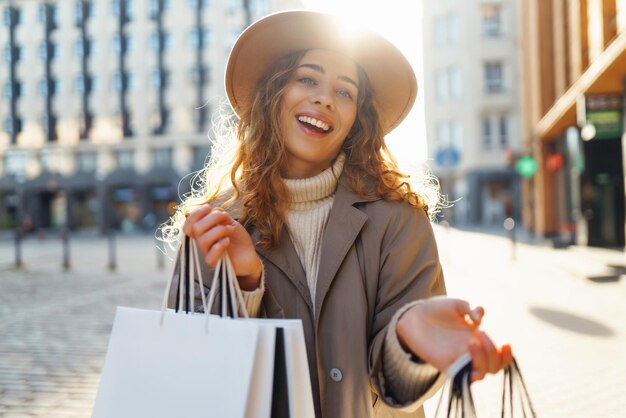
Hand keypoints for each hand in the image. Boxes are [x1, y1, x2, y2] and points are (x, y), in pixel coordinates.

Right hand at [183, 205, 261, 290]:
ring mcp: (207, 253)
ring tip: (231, 229)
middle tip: (227, 218)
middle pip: (195, 229)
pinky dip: (220, 245)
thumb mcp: (227, 221)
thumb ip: (216, 214)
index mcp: (202, 233)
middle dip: (213, 218)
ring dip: (219, 230)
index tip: (209, 207)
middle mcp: (202, 243)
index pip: (187, 225)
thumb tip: (210, 209)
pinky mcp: (215, 264)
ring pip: (202, 241)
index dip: (195, 214)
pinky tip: (228, 241)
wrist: (249, 254)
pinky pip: (210, 256)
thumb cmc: (237, 238)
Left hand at [396, 297, 511, 382]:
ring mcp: (459, 359)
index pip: (499, 356)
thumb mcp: (456, 304)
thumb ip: (471, 308)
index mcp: (477, 339)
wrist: (413, 315)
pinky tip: (466, 355)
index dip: (507, 355)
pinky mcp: (445, 365)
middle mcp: (470, 352)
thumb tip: (480, 318)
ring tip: (470, 341)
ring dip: (482, 360)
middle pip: (494, 367)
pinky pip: (462, 378)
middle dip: (493, 351)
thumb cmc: (436, 310)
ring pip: (481, 374)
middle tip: (479, 333)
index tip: (506, 342)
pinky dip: (469, 373)